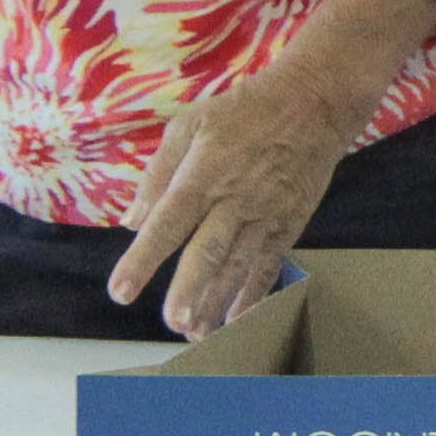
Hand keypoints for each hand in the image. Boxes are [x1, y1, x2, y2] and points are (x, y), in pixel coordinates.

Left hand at [111, 56, 389, 339]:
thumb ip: (157, 173)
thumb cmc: (244, 111)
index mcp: (202, 174)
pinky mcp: (289, 223)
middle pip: (207, 252)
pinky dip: (253, 293)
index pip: (167, 224)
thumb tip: (131, 220)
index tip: (121, 291)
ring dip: (216, 301)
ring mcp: (265, 214)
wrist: (314, 105)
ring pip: (238, 266)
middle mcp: (233, 200)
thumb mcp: (190, 124)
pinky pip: (268, 264)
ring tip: (194, 331)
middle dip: (188, 290)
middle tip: (172, 321)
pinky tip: (235, 317)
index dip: (143, 260)